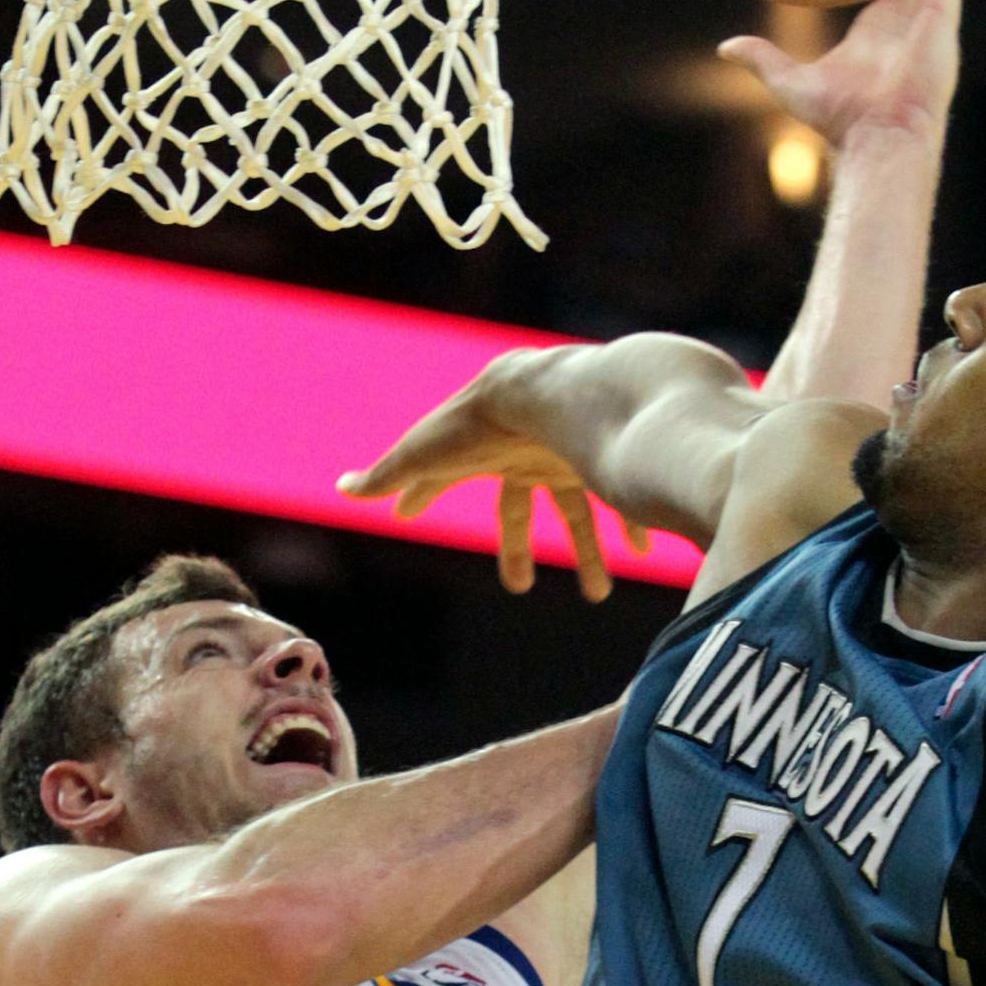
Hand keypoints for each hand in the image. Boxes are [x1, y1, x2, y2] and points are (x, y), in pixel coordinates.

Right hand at [338, 357, 644, 604]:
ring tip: (599, 593)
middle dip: (515, 548)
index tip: (407, 512)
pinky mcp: (606, 461)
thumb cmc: (484, 424)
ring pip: (577, 513)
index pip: (443, 478)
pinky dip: (633, 526)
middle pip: (518, 509)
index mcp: (481, 452)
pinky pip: (626, 500)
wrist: (548, 392)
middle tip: (519, 587)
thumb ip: (389, 476)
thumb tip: (342, 489)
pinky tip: (643, 551)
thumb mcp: (429, 455)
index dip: (424, 495)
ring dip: (586, 553)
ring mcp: (569, 456)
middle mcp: (527, 454)